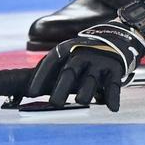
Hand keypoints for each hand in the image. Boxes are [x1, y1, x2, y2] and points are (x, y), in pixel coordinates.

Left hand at [26, 19, 144, 111]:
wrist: (116, 36)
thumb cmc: (84, 53)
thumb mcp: (69, 54)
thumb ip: (52, 70)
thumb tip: (28, 92)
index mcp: (67, 49)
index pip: (51, 62)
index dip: (40, 77)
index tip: (31, 93)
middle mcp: (82, 53)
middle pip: (70, 72)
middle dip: (61, 87)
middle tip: (54, 103)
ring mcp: (99, 60)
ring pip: (90, 79)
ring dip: (85, 91)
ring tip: (80, 101)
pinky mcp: (114, 67)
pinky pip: (113, 84)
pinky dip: (113, 97)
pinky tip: (112, 107)